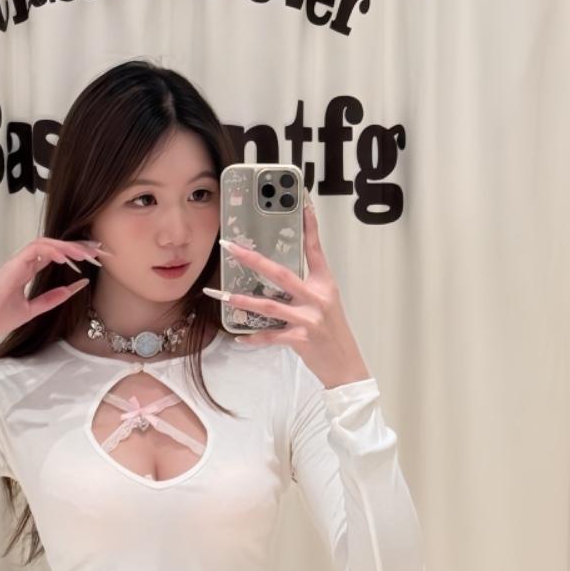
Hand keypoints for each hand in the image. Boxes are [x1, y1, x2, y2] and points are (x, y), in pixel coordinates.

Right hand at [0, 235, 110, 338]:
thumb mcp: (33, 309)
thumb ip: (52, 298)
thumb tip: (73, 288)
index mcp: (26, 271)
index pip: (54, 255)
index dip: (74, 253)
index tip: (94, 256)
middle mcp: (23, 263)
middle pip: (54, 245)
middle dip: (77, 245)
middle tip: (99, 250)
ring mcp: (17, 262)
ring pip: (47, 243)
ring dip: (68, 246)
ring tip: (86, 253)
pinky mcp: (13, 265)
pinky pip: (36, 250)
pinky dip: (53, 250)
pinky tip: (68, 257)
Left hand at [203, 199, 370, 388]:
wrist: (346, 365)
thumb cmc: (333, 333)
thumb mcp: (327, 303)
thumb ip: (307, 288)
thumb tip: (278, 276)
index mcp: (325, 284)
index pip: (315, 250)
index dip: (309, 227)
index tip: (302, 205)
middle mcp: (317, 298)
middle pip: (281, 273)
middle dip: (253, 260)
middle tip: (231, 249)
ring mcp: (309, 318)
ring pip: (269, 305)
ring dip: (244, 300)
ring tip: (224, 295)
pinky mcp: (301, 339)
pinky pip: (271, 336)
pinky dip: (254, 337)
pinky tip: (239, 337)